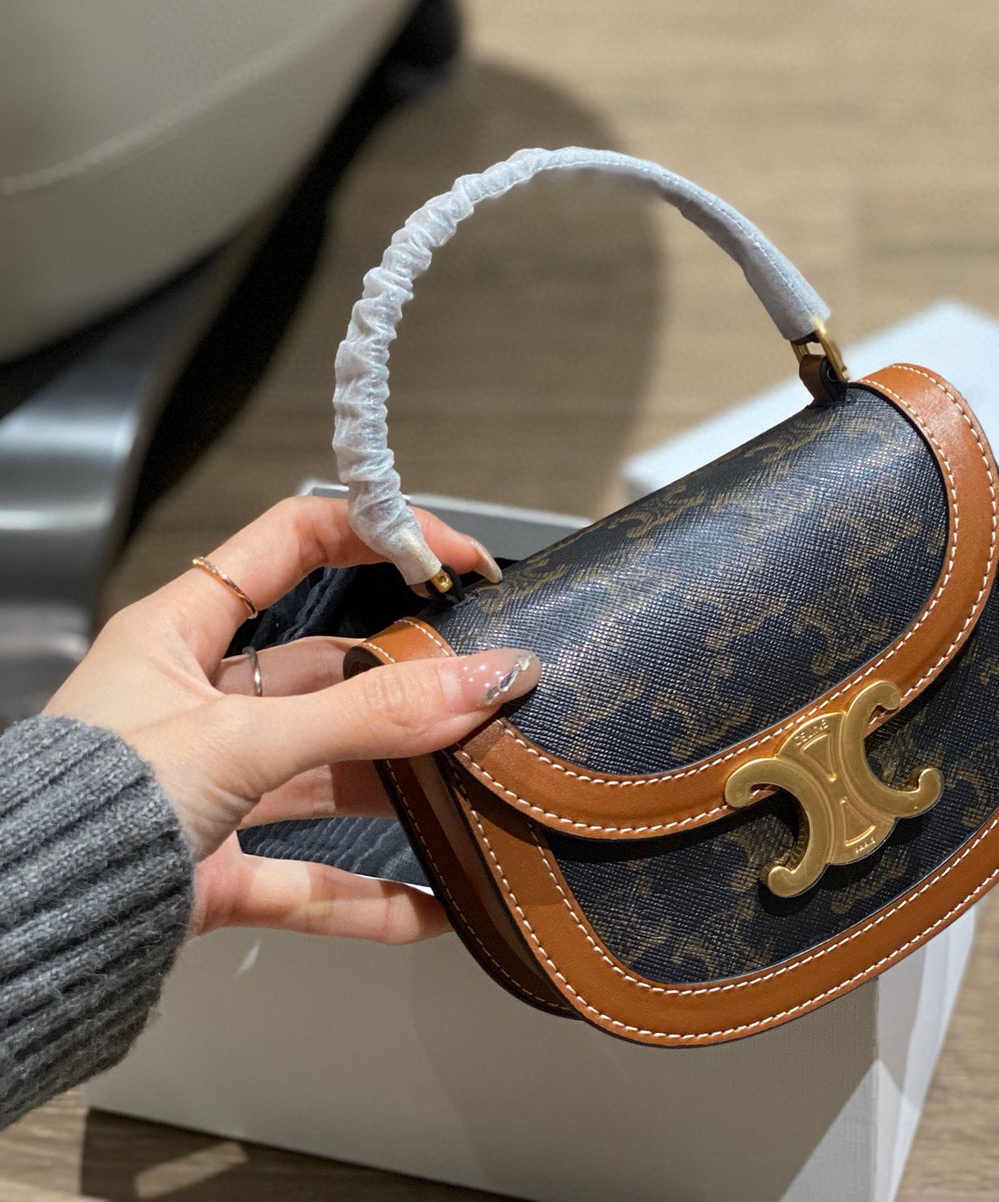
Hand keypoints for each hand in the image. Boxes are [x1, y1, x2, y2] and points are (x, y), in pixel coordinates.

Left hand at [44, 495, 539, 943]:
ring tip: (473, 784)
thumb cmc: (93, 804)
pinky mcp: (209, 871)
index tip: (454, 558)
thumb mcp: (243, 739)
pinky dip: (366, 896)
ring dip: (395, 783)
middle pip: (324, 669)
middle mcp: (194, 701)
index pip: (293, 541)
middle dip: (403, 679)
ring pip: (323, 770)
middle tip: (481, 682)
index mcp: (178, 631)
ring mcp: (206, 788)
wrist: (20, 931)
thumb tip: (484, 677)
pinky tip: (432, 908)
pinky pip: (305, 878)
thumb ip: (370, 714)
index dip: (375, 534)